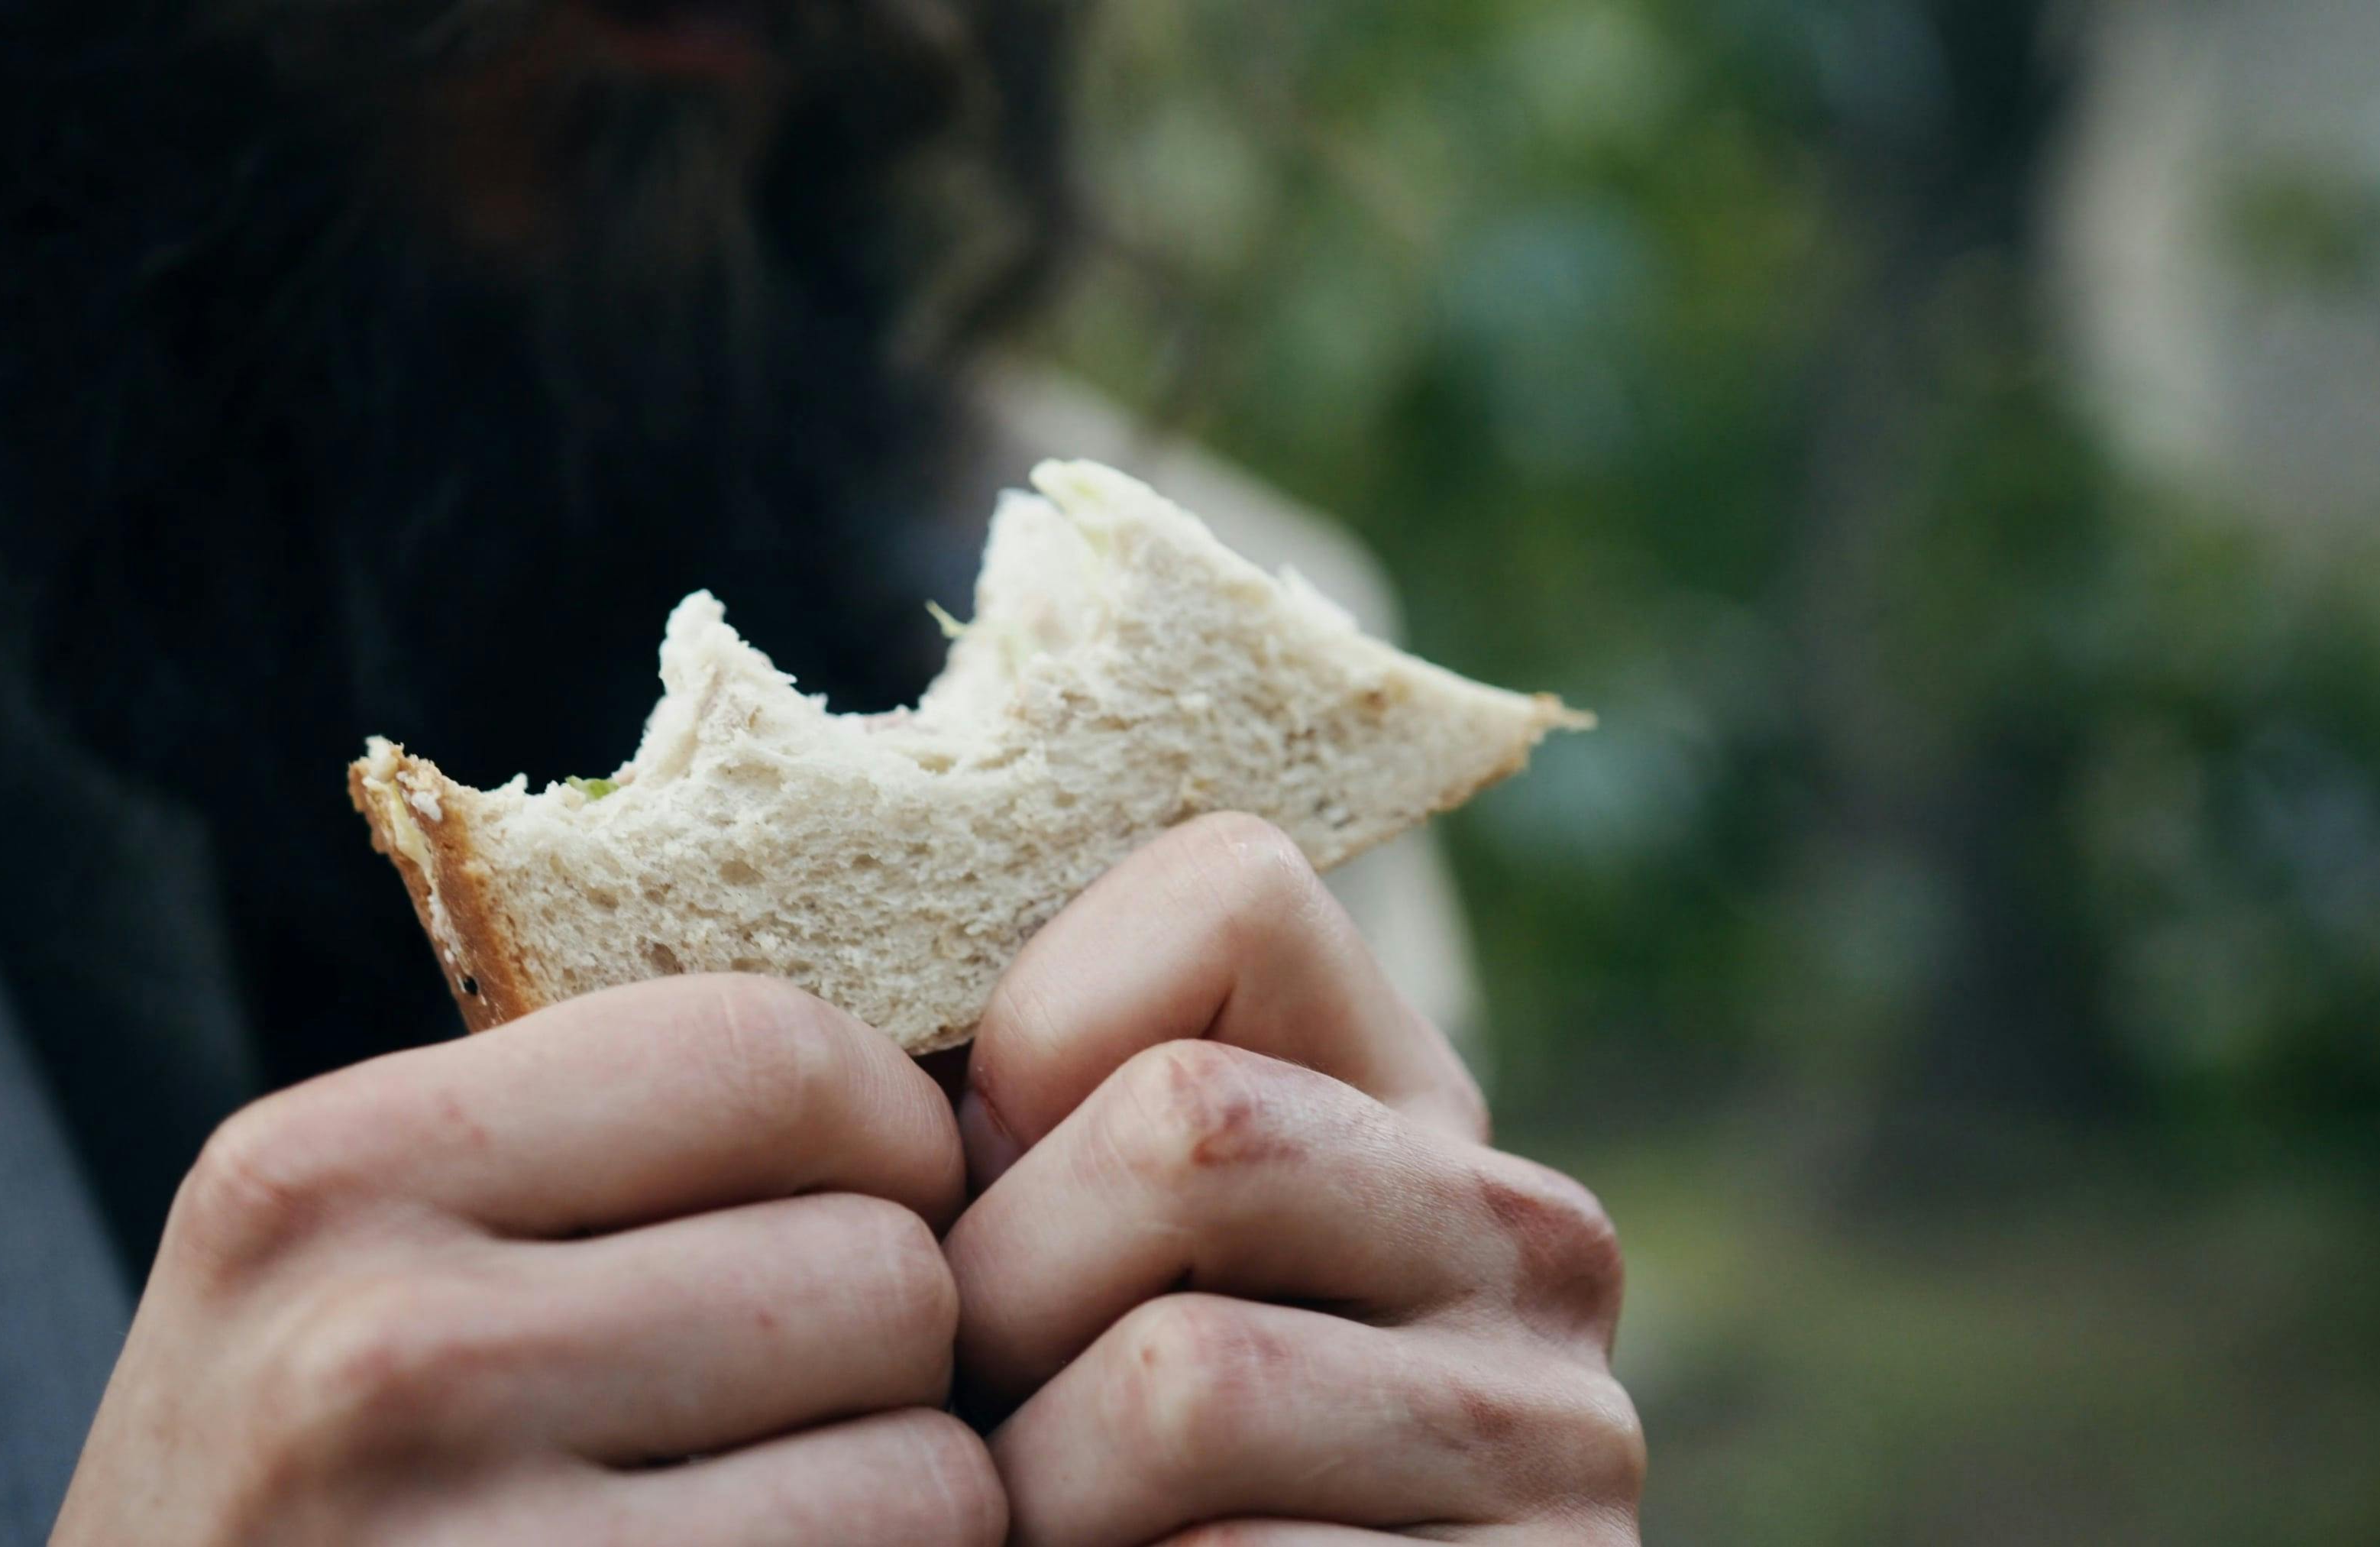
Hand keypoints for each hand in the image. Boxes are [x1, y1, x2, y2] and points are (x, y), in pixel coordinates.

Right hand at [53, 977, 1004, 1545]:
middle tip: (803, 1410)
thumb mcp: (337, 1274)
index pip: (761, 1051)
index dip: (883, 1130)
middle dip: (898, 1346)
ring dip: (904, 1504)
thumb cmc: (302, 1509)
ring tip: (772, 1516)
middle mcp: (380, 1354)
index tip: (873, 1198)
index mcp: (325, 1176)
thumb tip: (944, 1078)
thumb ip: (572, 1150)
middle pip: (879, 1267)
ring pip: (928, 1470)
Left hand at [946, 815, 1643, 1545]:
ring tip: (1029, 1537)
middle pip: (1183, 1125)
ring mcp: (1555, 1440)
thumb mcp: (1060, 1270)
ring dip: (1030, 1495)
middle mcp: (1531, 1236)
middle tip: (963, 1415)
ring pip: (1183, 1377)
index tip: (982, 1180)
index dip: (1030, 1033)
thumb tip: (824, 1033)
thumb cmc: (1072, 1488)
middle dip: (992, 1293)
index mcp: (1409, 1103)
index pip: (1234, 887)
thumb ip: (1009, 1135)